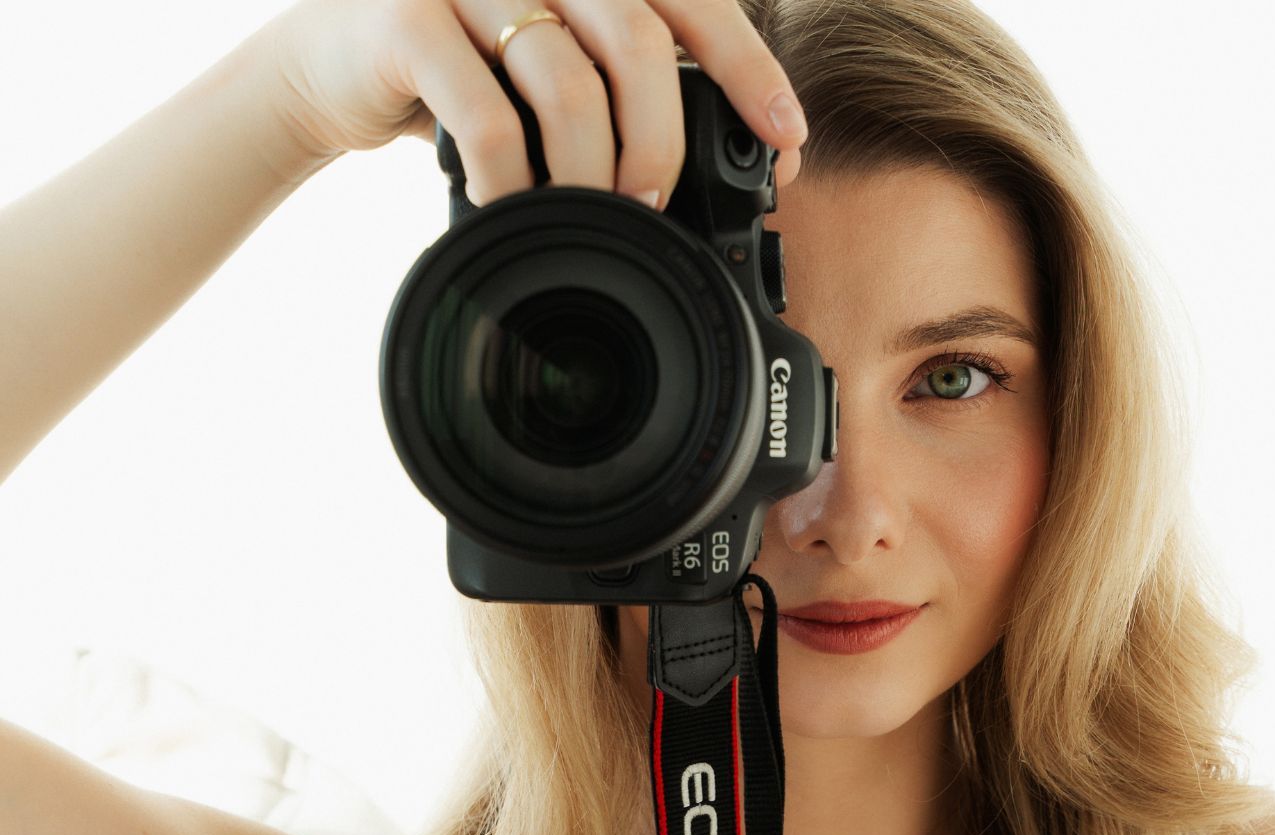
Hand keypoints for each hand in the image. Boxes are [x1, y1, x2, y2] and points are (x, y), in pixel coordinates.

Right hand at [260, 0, 806, 207]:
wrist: (328, 67)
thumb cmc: (466, 74)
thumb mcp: (554, 70)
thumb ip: (628, 90)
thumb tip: (748, 155)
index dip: (746, 66)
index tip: (785, 138)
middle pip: (636, 38)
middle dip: (662, 137)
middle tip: (657, 202)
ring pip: (565, 81)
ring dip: (592, 169)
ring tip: (595, 214)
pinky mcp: (403, 21)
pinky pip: (484, 117)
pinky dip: (513, 180)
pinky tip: (516, 209)